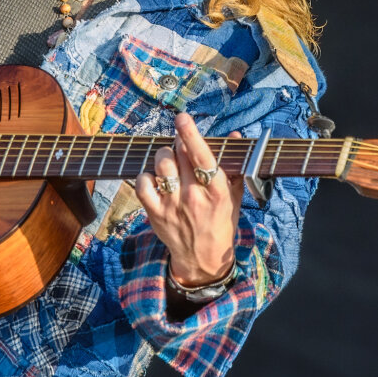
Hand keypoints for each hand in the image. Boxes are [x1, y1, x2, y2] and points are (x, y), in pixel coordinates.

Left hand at [136, 113, 242, 285]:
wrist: (203, 258)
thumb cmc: (220, 222)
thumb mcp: (233, 195)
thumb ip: (233, 165)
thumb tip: (233, 135)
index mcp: (217, 191)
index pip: (202, 156)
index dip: (190, 133)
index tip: (182, 118)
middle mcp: (194, 196)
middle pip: (179, 154)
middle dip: (179, 142)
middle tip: (181, 143)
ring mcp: (173, 205)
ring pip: (161, 164)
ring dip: (163, 155)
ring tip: (169, 159)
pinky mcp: (156, 213)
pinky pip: (143, 184)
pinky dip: (146, 176)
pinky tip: (154, 177)